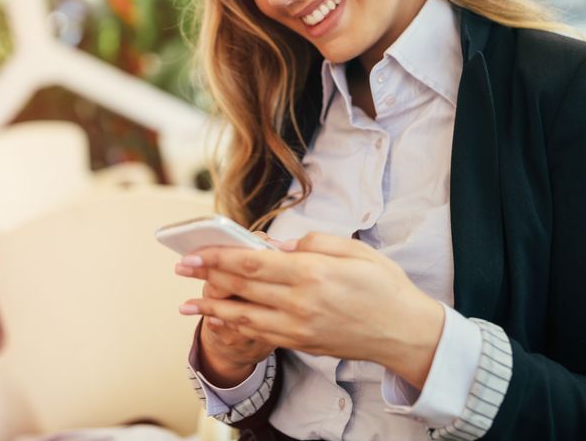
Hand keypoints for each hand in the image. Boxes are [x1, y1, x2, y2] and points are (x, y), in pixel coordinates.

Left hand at [178, 232, 445, 388]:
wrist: (403, 331)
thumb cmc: (382, 285)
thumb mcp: (352, 250)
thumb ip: (309, 243)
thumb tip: (273, 246)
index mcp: (311, 272)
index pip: (251, 262)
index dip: (217, 257)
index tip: (194, 252)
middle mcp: (299, 302)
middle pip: (241, 287)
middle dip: (207, 277)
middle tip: (182, 268)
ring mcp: (298, 327)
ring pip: (243, 316)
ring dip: (212, 308)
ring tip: (187, 303)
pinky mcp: (300, 343)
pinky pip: (258, 334)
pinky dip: (235, 326)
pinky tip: (220, 320)